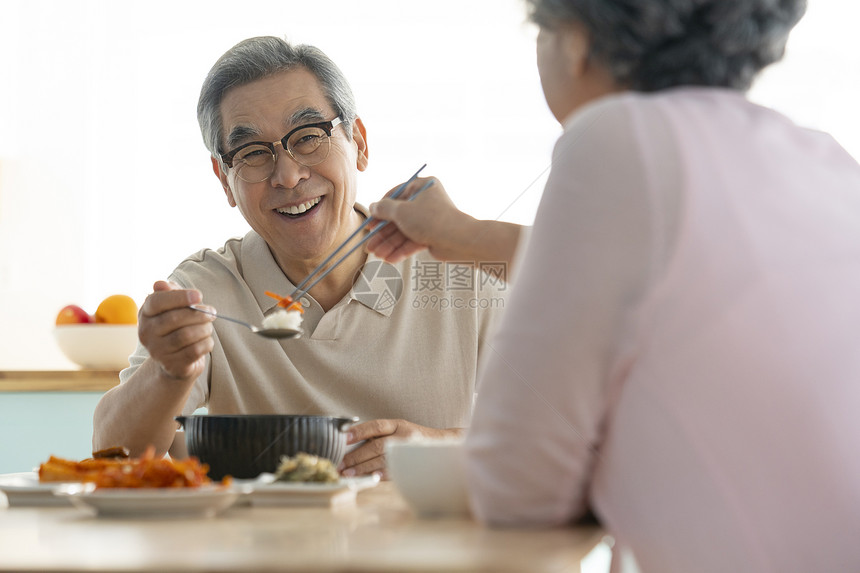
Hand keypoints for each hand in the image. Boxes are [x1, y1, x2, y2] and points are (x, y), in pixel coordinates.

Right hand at [137, 281, 214, 380]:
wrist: (176, 361)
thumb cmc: (177, 327)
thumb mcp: (173, 307)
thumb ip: (170, 293)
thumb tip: (160, 284)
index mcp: (145, 314)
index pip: (156, 301)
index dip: (179, 297)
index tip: (199, 295)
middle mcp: (146, 333)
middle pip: (175, 318)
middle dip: (199, 314)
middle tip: (212, 313)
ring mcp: (157, 351)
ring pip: (186, 335)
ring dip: (205, 329)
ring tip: (208, 327)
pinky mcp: (171, 365)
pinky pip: (194, 351)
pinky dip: (207, 343)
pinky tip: (207, 340)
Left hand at [338, 419, 462, 477]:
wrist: (443, 445)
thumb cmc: (413, 438)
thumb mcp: (398, 429)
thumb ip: (379, 434)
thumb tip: (350, 441)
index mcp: (397, 424)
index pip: (375, 426)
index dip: (359, 431)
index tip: (343, 437)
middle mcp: (403, 436)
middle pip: (376, 446)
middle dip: (356, 456)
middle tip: (340, 463)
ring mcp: (408, 451)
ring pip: (382, 460)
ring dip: (363, 468)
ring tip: (348, 473)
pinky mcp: (411, 464)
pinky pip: (393, 471)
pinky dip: (380, 475)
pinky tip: (368, 478)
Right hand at [366, 177, 468, 262]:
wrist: (458, 239)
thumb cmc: (431, 219)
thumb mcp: (401, 211)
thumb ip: (384, 209)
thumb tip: (373, 207)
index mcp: (422, 186)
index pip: (395, 195)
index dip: (380, 210)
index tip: (369, 222)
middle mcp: (426, 201)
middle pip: (398, 217)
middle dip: (383, 234)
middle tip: (369, 245)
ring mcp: (429, 219)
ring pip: (404, 232)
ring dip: (390, 244)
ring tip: (377, 255)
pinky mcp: (432, 235)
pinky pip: (413, 241)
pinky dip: (401, 250)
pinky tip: (390, 259)